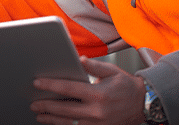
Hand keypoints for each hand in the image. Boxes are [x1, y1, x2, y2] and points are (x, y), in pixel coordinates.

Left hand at [30, 56, 146, 124]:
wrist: (144, 105)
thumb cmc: (127, 86)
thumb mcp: (111, 71)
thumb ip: (94, 66)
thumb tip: (79, 59)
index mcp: (98, 94)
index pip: (69, 89)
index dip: (51, 86)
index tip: (37, 83)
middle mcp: (96, 111)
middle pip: (65, 110)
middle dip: (47, 106)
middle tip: (33, 103)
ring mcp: (97, 124)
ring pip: (69, 123)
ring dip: (52, 120)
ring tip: (39, 115)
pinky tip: (56, 123)